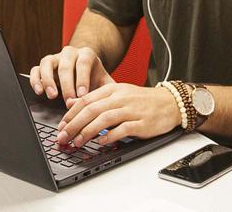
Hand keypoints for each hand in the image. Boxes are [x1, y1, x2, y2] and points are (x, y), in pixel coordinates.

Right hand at [29, 46, 113, 105]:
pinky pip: (35, 69)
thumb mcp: (105, 83)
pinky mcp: (44, 66)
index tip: (82, 95)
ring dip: (48, 80)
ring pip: (47, 63)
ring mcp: (55, 58)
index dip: (82, 79)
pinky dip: (35, 80)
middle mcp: (70, 53)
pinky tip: (39, 92)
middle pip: (65, 65)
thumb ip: (107, 92)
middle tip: (68, 101)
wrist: (87, 71)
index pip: (83, 63)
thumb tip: (101, 106)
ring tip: (52, 96)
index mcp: (86, 54)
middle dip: (67, 85)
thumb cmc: (96, 79)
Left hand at [54, 83, 181, 147]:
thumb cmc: (143, 101)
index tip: (61, 126)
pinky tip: (100, 142)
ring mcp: (131, 110)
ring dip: (87, 132)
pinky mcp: (141, 123)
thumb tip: (74, 107)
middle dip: (74, 125)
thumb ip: (98, 100)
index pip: (86, 100)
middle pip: (91, 110)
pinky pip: (122, 129)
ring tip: (77, 142)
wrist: (170, 102)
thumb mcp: (119, 94)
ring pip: (104, 119)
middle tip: (63, 137)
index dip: (71, 114)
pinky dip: (109, 136)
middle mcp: (120, 98)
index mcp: (112, 90)